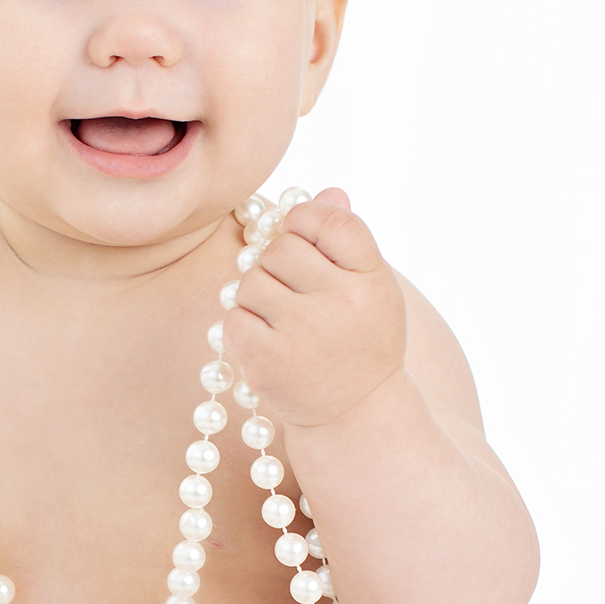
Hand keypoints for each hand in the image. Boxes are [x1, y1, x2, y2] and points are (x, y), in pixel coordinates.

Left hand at [222, 189, 406, 430]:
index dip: (305, 220)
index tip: (304, 240)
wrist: (356, 413)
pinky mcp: (267, 363)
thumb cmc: (360, 339)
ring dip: (256, 295)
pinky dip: (242, 326)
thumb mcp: (370, 287)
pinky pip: (232, 318)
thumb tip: (327, 190)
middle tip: (293, 292)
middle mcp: (342, 304)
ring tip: (282, 320)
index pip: (329, 219)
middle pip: (280, 247)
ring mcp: (303, 335)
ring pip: (250, 281)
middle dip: (277, 263)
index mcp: (372, 278)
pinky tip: (267, 343)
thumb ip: (346, 239)